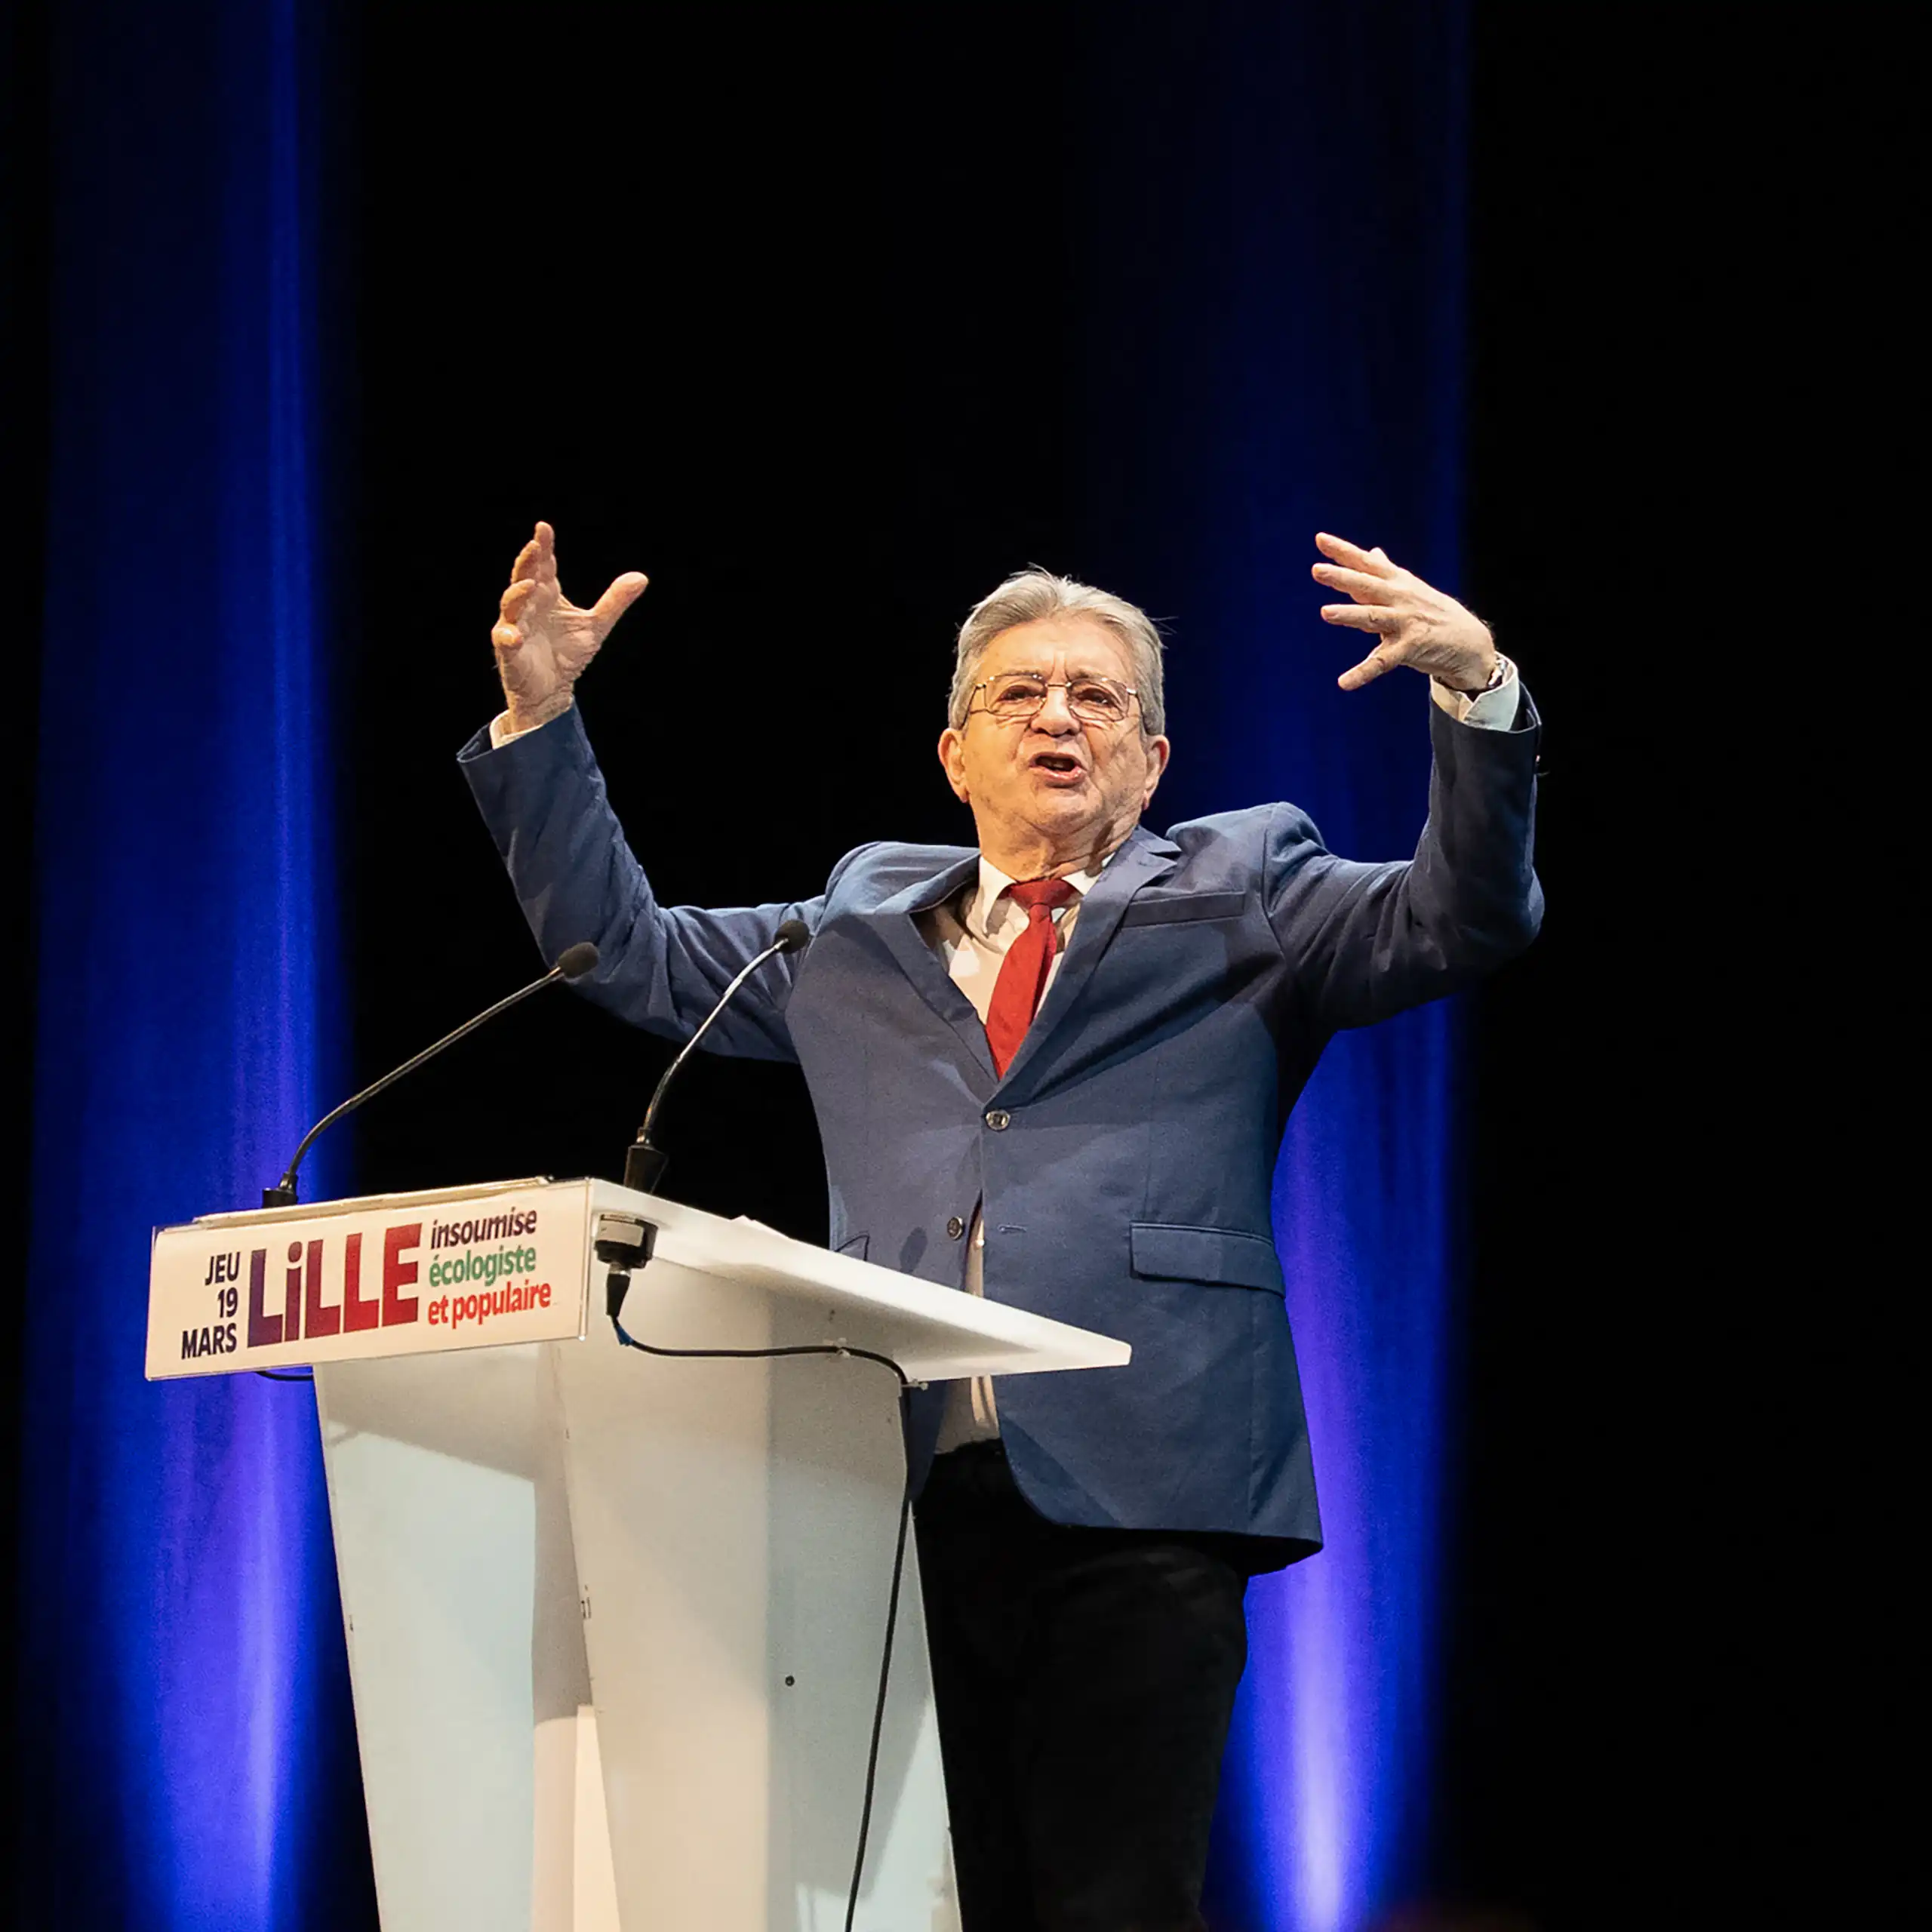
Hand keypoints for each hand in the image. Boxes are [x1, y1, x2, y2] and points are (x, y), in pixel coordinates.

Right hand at [491, 521, 647, 730]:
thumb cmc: (568, 653)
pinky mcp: (509, 652)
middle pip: (524, 578)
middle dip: (528, 562)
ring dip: (517, 594)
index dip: (544, 547)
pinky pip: (504, 641)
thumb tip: (641, 578)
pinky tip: (514, 636)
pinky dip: (507, 637)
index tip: (544, 528)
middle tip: (535, 546)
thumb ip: (615, 601)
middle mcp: (528, 607)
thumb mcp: (596, 625)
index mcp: (547, 596)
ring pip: (511, 605)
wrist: (554, 690)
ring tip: (529, 585)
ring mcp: (516, 627)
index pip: (544, 567)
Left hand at [1312, 532, 1497, 692]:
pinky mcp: (1410, 647)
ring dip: (1350, 614)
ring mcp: (1406, 622)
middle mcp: (1400, 597)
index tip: (1320, 539)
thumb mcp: (1409, 587)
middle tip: (1317, 570)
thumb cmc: (1432, 611)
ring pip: (1373, 617)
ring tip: (1326, 612)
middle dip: (1343, 577)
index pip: (1366, 563)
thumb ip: (1385, 572)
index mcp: (1397, 582)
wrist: (1469, 640)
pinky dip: (1363, 673)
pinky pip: (1383, 662)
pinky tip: (1344, 682)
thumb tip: (1373, 551)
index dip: (1343, 551)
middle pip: (1368, 585)